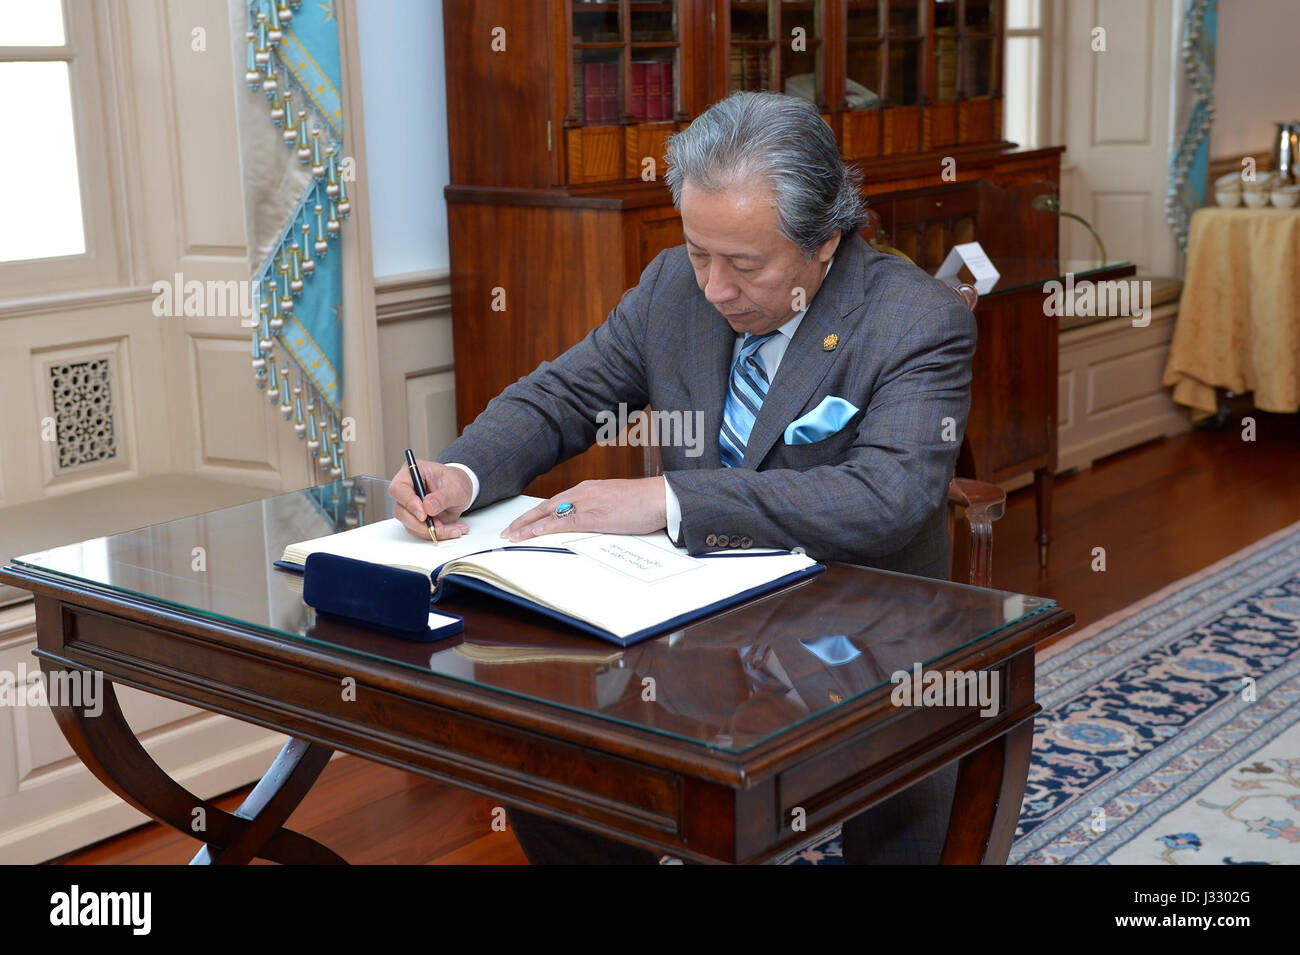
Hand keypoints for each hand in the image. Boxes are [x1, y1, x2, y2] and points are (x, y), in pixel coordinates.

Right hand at [387, 459, 473, 540]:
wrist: (459, 490)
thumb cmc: (454, 482)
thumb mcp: (455, 487)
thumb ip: (442, 497)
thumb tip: (428, 506)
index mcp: (411, 473)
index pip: (398, 489)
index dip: (409, 503)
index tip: (423, 515)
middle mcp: (405, 490)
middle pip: (400, 511)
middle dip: (420, 524)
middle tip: (440, 526)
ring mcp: (408, 506)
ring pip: (409, 525)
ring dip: (431, 531)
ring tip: (453, 528)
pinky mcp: (414, 518)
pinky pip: (419, 531)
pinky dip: (435, 533)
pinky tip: (451, 530)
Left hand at [502, 478, 667, 540]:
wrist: (660, 497)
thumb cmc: (643, 502)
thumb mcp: (614, 504)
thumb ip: (597, 510)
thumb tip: (587, 523)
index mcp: (587, 489)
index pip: (553, 502)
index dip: (534, 514)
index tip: (521, 523)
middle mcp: (583, 493)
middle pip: (545, 506)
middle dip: (523, 520)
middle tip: (507, 531)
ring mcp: (587, 503)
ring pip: (549, 514)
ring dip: (528, 526)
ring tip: (512, 536)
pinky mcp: (594, 515)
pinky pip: (564, 522)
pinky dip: (547, 528)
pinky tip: (534, 533)